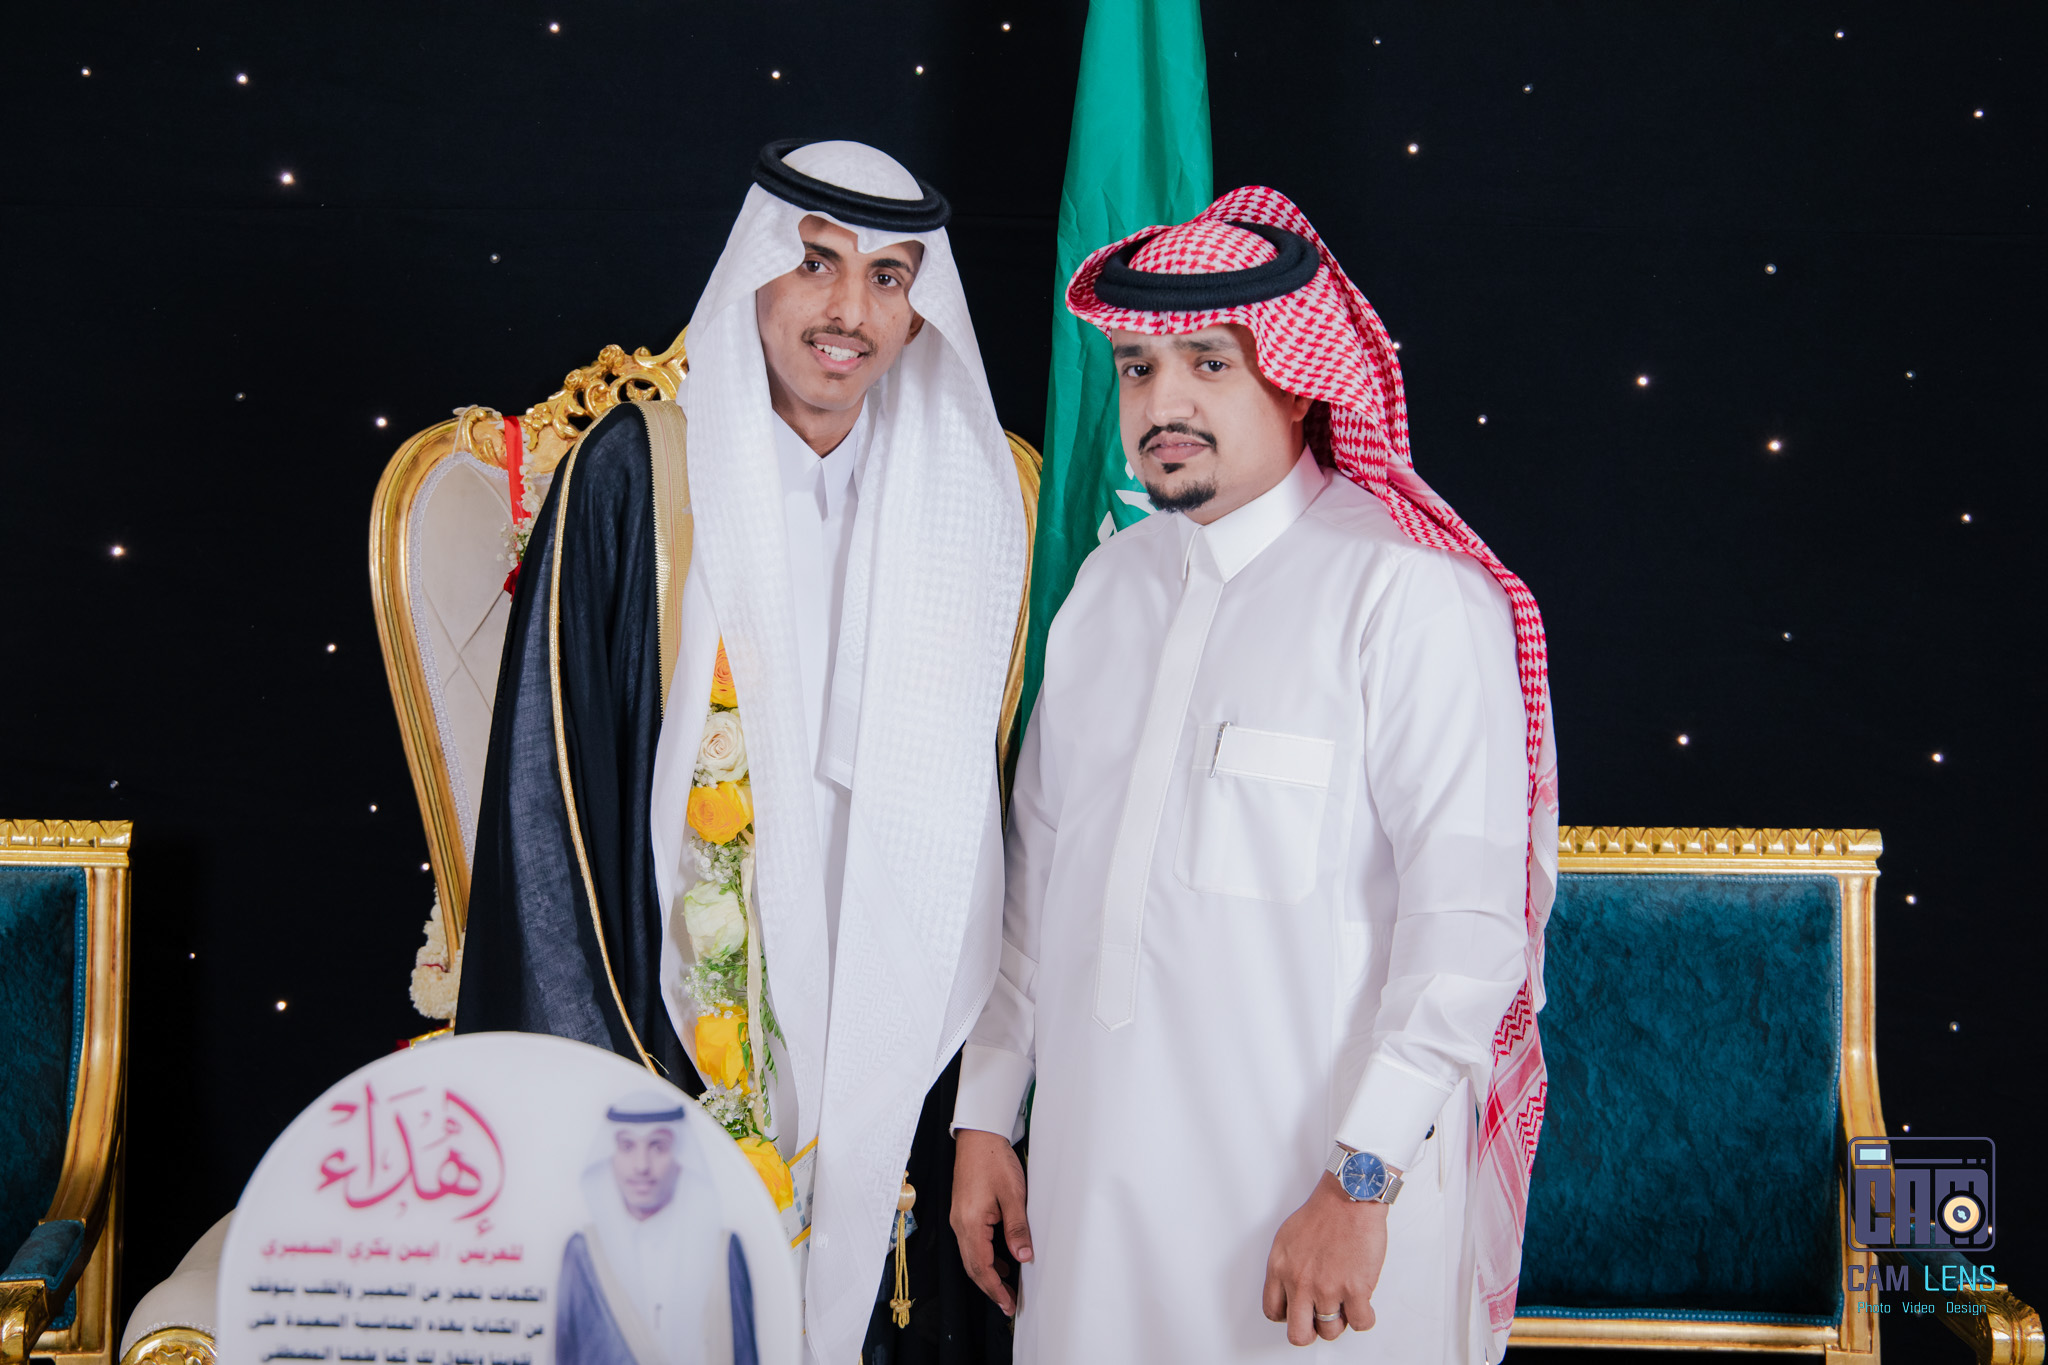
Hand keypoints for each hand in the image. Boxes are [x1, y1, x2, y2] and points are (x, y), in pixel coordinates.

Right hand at [951, 1128, 1032, 1316]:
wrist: (977, 1136)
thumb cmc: (994, 1160)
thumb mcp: (1014, 1195)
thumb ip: (1017, 1228)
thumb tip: (1023, 1256)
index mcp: (970, 1223)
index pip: (981, 1267)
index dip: (995, 1289)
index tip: (1008, 1304)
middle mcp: (960, 1224)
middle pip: (972, 1267)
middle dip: (990, 1288)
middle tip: (1008, 1304)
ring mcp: (959, 1218)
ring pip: (971, 1256)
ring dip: (987, 1274)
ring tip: (1006, 1288)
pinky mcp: (963, 1212)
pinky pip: (971, 1243)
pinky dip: (984, 1258)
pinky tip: (1000, 1260)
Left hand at [1262, 1172, 1390, 1344]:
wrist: (1349, 1197)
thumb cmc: (1324, 1212)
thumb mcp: (1287, 1238)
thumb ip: (1286, 1266)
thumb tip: (1290, 1286)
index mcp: (1280, 1269)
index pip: (1273, 1311)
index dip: (1288, 1316)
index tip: (1299, 1310)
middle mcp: (1300, 1282)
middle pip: (1298, 1333)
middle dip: (1310, 1331)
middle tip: (1319, 1321)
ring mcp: (1327, 1288)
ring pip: (1330, 1331)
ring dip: (1339, 1322)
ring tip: (1344, 1305)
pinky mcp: (1355, 1289)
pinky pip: (1360, 1323)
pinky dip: (1364, 1318)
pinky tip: (1363, 1305)